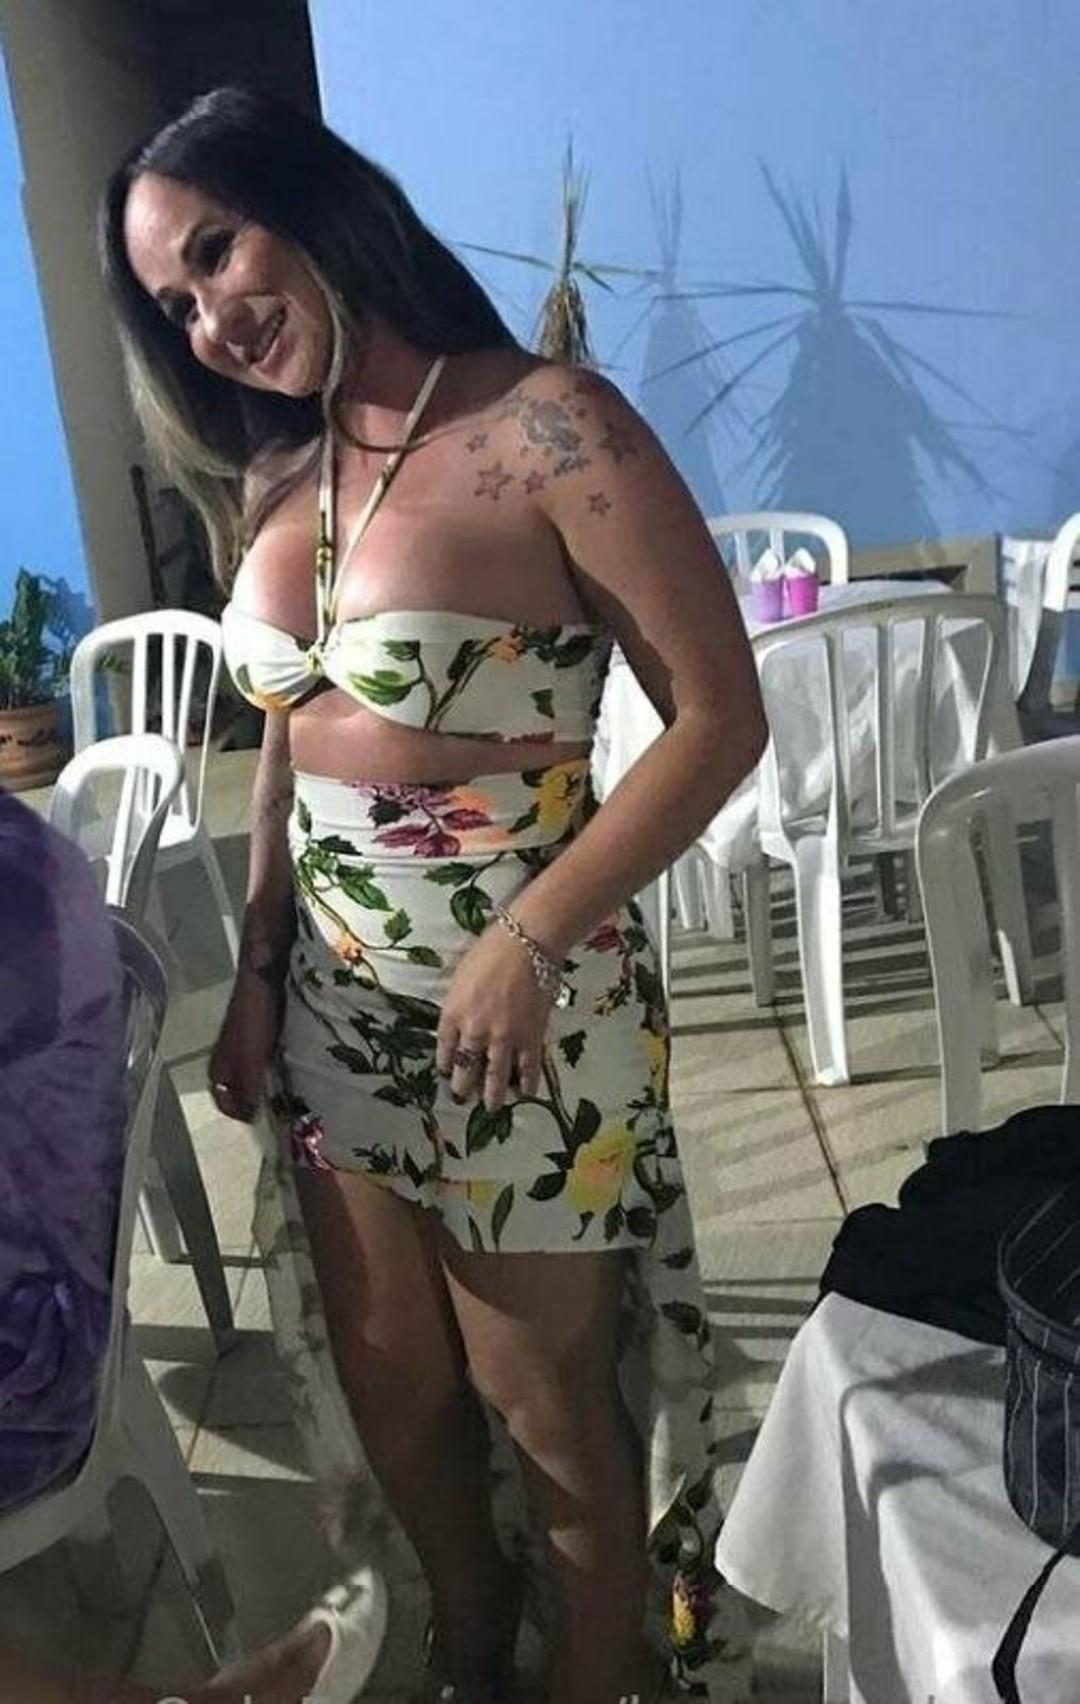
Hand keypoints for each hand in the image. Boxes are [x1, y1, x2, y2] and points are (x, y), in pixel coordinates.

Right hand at [208, 971, 282, 1122]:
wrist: (262, 979)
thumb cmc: (252, 1020)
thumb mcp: (249, 1060)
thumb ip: (246, 1088)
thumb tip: (248, 1118)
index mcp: (218, 1066)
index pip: (222, 1100)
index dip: (238, 1112)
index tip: (260, 1120)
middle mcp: (227, 1056)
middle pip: (236, 1088)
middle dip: (253, 1100)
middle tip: (277, 1110)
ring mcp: (241, 1043)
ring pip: (250, 1073)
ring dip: (265, 1083)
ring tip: (288, 1092)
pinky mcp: (257, 1031)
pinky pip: (263, 1057)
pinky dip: (273, 1065)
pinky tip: (290, 1066)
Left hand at [436, 923, 555, 1110]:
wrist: (528, 943)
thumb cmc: (491, 950)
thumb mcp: (461, 977)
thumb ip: (459, 1003)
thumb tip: (461, 1019)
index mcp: (453, 1015)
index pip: (444, 1051)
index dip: (445, 1066)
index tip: (447, 1073)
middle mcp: (474, 1032)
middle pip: (466, 1070)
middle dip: (464, 1088)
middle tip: (464, 1098)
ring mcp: (504, 1038)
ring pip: (495, 1077)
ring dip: (492, 1096)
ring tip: (491, 1107)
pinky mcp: (531, 1038)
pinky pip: (527, 1069)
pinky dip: (526, 1084)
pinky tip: (524, 1094)